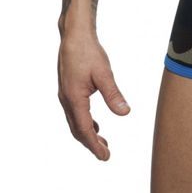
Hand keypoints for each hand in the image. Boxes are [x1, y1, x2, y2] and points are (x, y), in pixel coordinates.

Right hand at [57, 33, 130, 159]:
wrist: (74, 36)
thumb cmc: (88, 52)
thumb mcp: (104, 74)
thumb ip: (113, 94)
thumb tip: (125, 113)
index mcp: (74, 98)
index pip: (84, 129)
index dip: (94, 144)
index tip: (105, 156)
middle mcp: (66, 100)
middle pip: (77, 129)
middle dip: (91, 143)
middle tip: (106, 154)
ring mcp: (65, 95)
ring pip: (75, 121)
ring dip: (88, 133)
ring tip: (102, 141)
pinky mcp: (68, 89)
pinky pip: (75, 112)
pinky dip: (85, 122)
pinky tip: (96, 124)